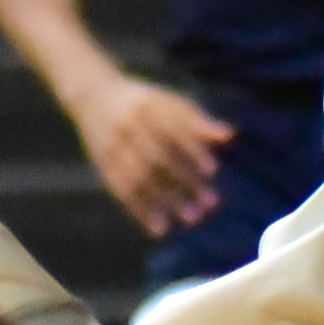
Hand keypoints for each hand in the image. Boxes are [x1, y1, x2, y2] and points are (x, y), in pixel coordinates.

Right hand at [61, 65, 229, 236]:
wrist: (93, 96)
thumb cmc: (143, 103)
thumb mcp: (168, 102)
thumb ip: (197, 120)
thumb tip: (229, 135)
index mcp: (149, 105)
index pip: (174, 129)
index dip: (193, 149)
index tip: (213, 170)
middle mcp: (129, 125)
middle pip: (158, 156)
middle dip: (184, 180)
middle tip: (209, 204)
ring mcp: (114, 146)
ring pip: (140, 177)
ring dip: (166, 200)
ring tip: (191, 218)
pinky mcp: (103, 164)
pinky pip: (122, 190)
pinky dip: (141, 211)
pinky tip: (160, 228)